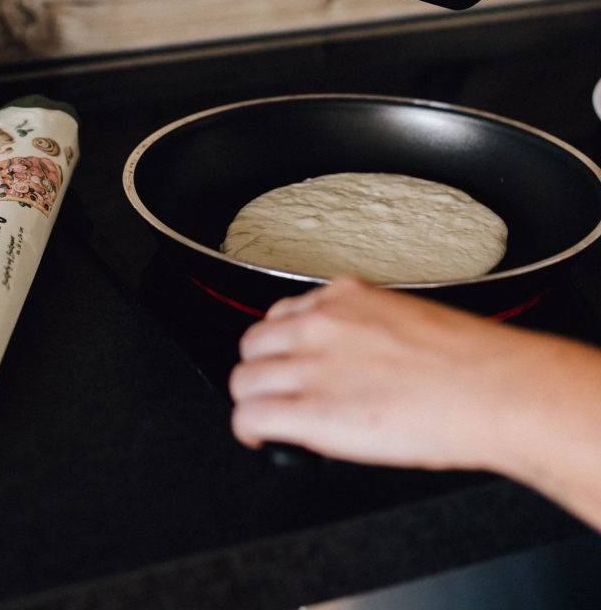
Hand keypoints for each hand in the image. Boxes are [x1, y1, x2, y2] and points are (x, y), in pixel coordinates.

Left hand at [230, 277, 548, 471]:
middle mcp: (320, 323)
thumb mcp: (406, 318)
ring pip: (244, 380)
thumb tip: (352, 356)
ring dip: (255, 401)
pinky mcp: (311, 411)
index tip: (292, 362)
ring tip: (273, 420)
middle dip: (264, 371)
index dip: (283, 346)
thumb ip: (365, 327)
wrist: (493, 389)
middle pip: (253, 344)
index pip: (283, 314)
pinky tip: (263, 440)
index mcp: (345, 297)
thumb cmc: (469, 362)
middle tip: (282, 395)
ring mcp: (312, 365)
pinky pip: (249, 417)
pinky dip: (250, 432)